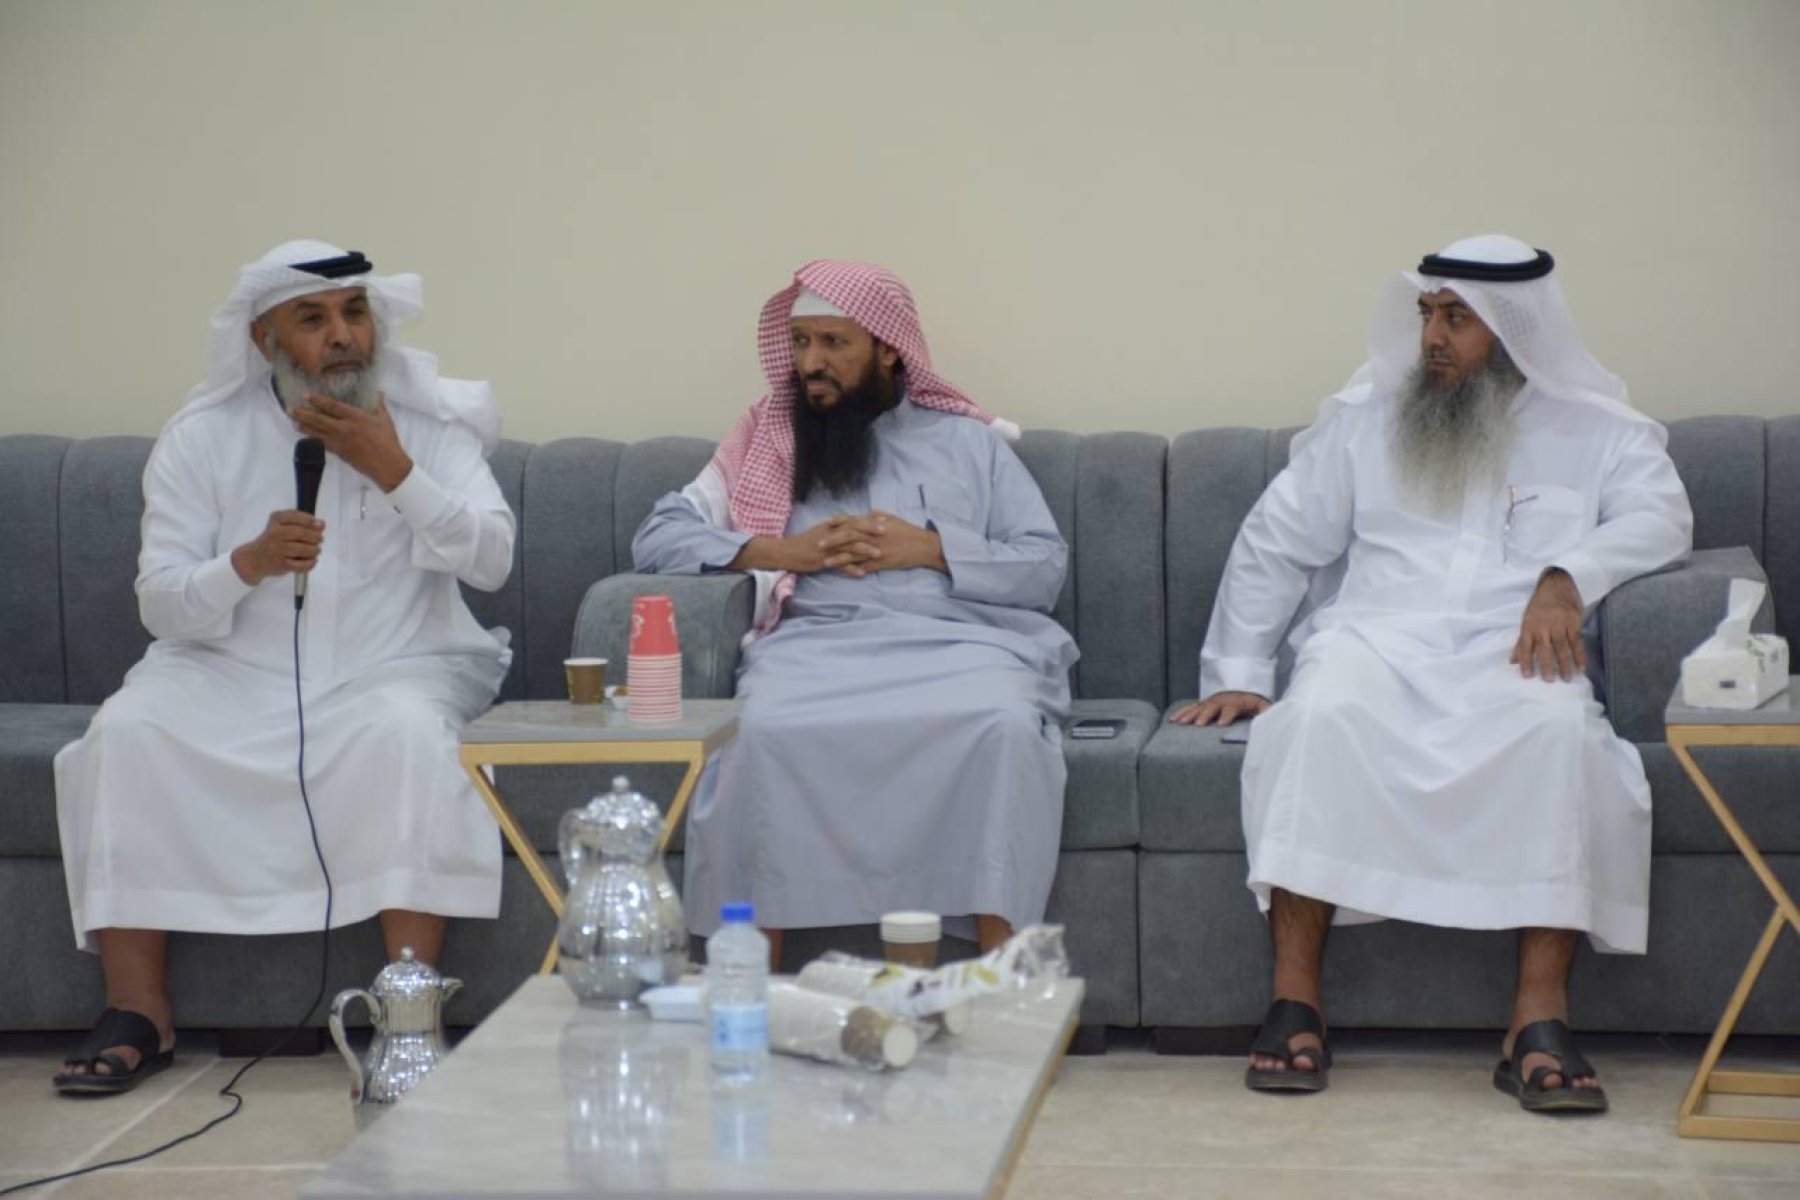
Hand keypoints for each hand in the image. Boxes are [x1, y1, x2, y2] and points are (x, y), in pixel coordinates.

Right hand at [231, 510, 323, 584]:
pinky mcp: (281, 564)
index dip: (311, 521)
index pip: (295, 516)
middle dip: (315, 537)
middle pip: (301, 533)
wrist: (254, 559)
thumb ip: (302, 522)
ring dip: (314, 550)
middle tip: (319, 540)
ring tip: (315, 550)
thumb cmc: (273, 540)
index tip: (320, 526)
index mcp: (276, 519)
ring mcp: (277, 549)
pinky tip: (311, 560)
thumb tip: (321, 524)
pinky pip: (301, 565)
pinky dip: (310, 563)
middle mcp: (275, 533)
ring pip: (302, 549)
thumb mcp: (282, 524)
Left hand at [291, 393, 412, 491]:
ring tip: (293, 421)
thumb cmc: (388, 442)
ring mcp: (340, 441)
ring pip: (317, 432)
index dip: (318, 400)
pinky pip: (322, 443)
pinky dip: (312, 439)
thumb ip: (379, 405)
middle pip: (319, 419)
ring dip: (303, 426)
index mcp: (356, 417)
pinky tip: (305, 436)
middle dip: (303, 413)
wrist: (386, 465)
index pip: (333, 406)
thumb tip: (378, 393)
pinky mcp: (339, 452)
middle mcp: (345, 428)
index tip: (306, 395)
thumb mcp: (385, 420)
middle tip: (291, 408)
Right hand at [731, 516, 873, 574]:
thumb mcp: (823, 532)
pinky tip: (862, 573)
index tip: (885, 520)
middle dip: (870, 530)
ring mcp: (827, 548)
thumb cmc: (806, 542)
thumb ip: (838, 529)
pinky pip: (838, 565)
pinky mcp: (822, 560)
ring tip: (878, 554)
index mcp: (832, 527)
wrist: (787, 552)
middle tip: (887, 532)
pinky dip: (850, 569)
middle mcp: (830, 535)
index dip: (869, 520)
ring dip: (864, 550)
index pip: (853, 521)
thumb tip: (853, 526)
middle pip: (853, 530)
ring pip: (847, 547)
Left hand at [817, 511, 946, 577]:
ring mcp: (876, 550)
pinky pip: (863, 568)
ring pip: (853, 554)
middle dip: (832, 540)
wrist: (923, 546)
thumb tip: (869, 512)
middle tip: (818, 544)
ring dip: (837, 558)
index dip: (839, 522)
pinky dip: (852, 571)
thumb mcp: (894, 519)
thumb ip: (879, 515)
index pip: (853, 521)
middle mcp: (873, 536)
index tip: (826, 523)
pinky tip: (841, 574)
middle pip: (848, 537)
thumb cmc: (909, 531)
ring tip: (824, 562)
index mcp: (875, 524)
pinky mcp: (881, 563)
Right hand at [1169, 692, 1270, 725]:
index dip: (1226, 715)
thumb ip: (1265, 710)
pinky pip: (1190, 708)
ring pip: (1198, 708)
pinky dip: (1181, 713)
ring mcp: (1210, 702)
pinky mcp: (1203, 704)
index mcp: (1234, 703)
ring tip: (1180, 723)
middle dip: (1204, 716)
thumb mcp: (1261, 703)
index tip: (1221, 724)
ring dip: (1188, 715)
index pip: (1230, 709)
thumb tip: (1269, 714)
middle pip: (1211, 708)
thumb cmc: (1250, 700)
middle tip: (1198, 725)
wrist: (1240, 685)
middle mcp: (1220, 701)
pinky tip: (1173, 720)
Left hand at [1511, 568, 1585, 680]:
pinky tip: (1581, 667)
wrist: (1556, 584)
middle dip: (1546, 665)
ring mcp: (1559, 624)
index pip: (1525, 646)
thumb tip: (1512, 661)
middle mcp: (1543, 626)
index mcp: (1529, 626)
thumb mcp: (1526, 620)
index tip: (1527, 676)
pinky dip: (1579, 656)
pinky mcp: (1573, 622)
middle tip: (1549, 680)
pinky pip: (1577, 642)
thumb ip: (1521, 642)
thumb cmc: (1539, 605)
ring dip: (1565, 664)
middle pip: (1545, 649)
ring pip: (1562, 647)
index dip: (1525, 661)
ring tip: (1566, 678)